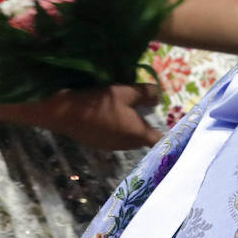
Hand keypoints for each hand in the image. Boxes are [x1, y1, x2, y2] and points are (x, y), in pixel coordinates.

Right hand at [39, 84, 162, 149]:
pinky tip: (111, 115)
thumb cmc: (98, 102)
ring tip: (129, 110)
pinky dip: (117, 128)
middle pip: (144, 138)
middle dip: (148, 126)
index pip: (160, 141)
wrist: (62, 113)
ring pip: (128, 138)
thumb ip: (147, 94)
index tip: (175, 129)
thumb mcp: (126, 91)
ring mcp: (109, 146)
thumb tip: (158, 98)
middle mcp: (125, 145)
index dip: (169, 136)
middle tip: (147, 110)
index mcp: (137, 134)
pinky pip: (114, 137)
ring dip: (131, 127)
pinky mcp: (97, 144)